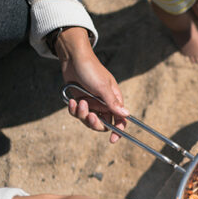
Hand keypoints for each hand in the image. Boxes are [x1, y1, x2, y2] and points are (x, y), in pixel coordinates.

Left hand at [56, 27, 128, 142]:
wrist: (73, 59)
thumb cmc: (91, 70)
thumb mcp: (103, 87)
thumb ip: (113, 103)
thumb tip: (127, 115)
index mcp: (114, 100)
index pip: (120, 120)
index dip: (118, 131)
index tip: (112, 139)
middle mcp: (103, 104)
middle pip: (103, 124)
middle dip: (95, 123)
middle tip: (90, 115)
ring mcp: (91, 103)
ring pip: (88, 120)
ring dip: (82, 114)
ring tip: (78, 102)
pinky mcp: (79, 101)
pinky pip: (77, 114)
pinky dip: (73, 109)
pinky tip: (70, 100)